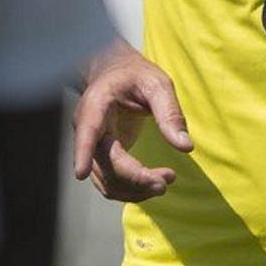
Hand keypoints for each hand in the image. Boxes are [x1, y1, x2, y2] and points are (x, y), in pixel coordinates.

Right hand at [72, 41, 192, 201]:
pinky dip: (131, 191)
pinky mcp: (102, 158)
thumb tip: (185, 146)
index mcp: (96, 105)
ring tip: (165, 182)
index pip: (86, 131)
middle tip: (168, 180)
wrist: (116, 74)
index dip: (83, 152)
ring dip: (135, 190)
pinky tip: (152, 183)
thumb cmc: (136, 76)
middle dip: (135, 178)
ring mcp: (92, 147)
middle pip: (105, 164)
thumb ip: (170, 113)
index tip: (80, 172)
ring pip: (106, 181)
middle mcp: (87, 129)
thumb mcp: (157, 84)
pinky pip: (110, 184)